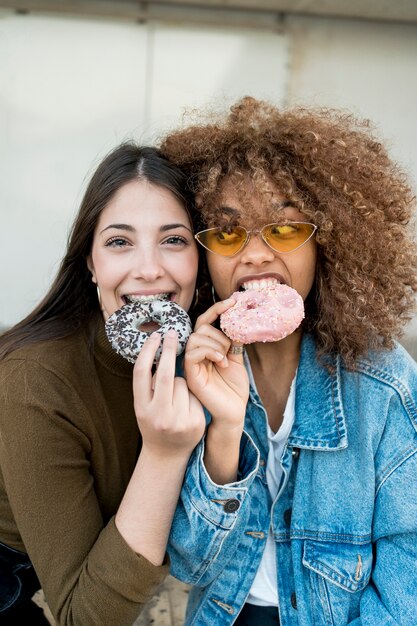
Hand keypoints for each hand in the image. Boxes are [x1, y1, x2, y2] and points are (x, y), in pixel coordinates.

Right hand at [133, 330, 205, 458]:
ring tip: (176, 398)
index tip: (155, 335)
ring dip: (180, 382)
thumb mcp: (144, 406)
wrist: (167, 455)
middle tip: (172, 334)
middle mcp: (158, 415)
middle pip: (164, 373)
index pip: (141, 373)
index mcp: (141, 408)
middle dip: (168, 349)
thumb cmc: (154, 422)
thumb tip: (157, 350)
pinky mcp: (195, 423)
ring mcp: (177, 420)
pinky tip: (188, 407)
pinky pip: (194, 395)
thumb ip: (148, 385)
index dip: (148, 351)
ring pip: (182, 382)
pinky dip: (191, 395)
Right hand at [184, 299, 248, 432]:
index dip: (217, 309)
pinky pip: (193, 352)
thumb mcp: (237, 357)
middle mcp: (196, 354)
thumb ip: (234, 339)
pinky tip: (222, 362)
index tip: (233, 301)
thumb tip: (238, 317)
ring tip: (226, 358)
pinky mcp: (190, 373)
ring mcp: (192, 363)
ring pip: (197, 338)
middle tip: (230, 348)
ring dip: (216, 343)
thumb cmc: (234, 387)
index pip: (205, 322)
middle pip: (201, 327)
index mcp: (206, 348)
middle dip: (219, 333)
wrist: (234, 411)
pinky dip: (210, 352)